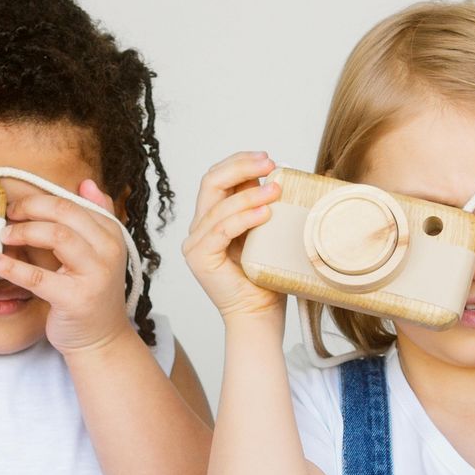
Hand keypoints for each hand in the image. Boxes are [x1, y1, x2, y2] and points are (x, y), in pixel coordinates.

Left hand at [0, 179, 134, 353]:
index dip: (40, 201)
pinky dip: (11, 267)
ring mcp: (95, 275)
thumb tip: (87, 183)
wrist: (101, 339)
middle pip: (65, 213)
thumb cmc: (93, 294)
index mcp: (112, 235)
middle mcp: (108, 251)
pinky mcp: (75, 299)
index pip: (73, 203)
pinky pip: (38, 277)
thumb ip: (97, 216)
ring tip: (3, 236)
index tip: (18, 206)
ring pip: (56, 236)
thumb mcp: (101, 251)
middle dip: (30, 209)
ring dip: (23, 231)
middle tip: (7, 215)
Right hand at [182, 151, 284, 320]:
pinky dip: (245, 217)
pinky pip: (222, 230)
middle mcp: (199, 228)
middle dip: (241, 167)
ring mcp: (196, 243)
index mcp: (212, 218)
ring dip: (250, 194)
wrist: (259, 315)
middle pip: (211, 181)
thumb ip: (262, 206)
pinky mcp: (200, 258)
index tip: (268, 159)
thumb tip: (278, 175)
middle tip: (269, 163)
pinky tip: (266, 212)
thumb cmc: (266, 277)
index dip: (241, 162)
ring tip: (277, 190)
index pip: (218, 177)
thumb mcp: (267, 232)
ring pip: (219, 205)